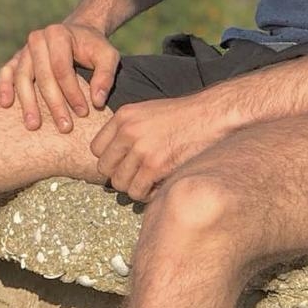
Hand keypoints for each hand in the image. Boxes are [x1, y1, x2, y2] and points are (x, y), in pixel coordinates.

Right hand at [0, 22, 119, 133]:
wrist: (78, 34)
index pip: (62, 67)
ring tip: (33, 125)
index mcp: (59, 34)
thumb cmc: (94, 48)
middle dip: (54, 103)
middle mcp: (38, 38)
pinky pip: (6, 71)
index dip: (72, 92)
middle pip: (42, 75)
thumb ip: (106, 76)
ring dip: (27, 102)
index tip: (83, 113)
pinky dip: (4, 87)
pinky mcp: (17, 58)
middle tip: (64, 127)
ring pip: (22, 76)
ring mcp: (25, 48)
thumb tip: (96, 102)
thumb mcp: (108, 56)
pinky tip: (6, 104)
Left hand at [90, 95, 231, 202]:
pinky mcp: (155, 166)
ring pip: (120, 184)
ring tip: (150, 180)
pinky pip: (137, 192)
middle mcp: (128, 131)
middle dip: (120, 175)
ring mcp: (141, 149)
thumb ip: (127, 129)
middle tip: (137, 175)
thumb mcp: (147, 112)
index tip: (124, 162)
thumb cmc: (182, 117)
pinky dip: (147, 194)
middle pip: (105, 169)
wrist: (211, 116)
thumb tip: (111, 158)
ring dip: (134, 187)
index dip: (110, 159)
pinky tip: (159, 185)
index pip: (96, 149)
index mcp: (123, 116)